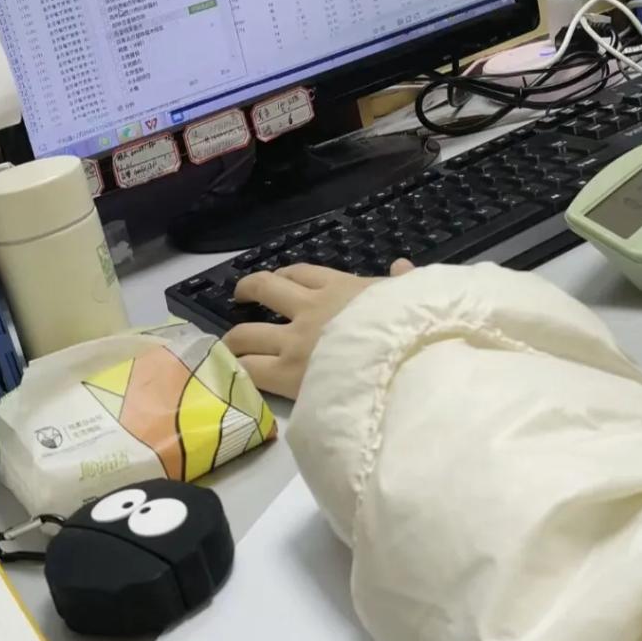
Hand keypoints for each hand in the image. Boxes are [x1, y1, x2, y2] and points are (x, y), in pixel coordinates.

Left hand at [224, 259, 414, 399]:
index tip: (278, 280)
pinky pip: (251, 369)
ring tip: (227, 344)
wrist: (406, 361)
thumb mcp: (413, 295)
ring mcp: (295, 340)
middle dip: (248, 290)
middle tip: (240, 297)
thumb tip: (402, 266)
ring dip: (233, 338)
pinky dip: (238, 370)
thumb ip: (403, 281)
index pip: (301, 272)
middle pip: (264, 289)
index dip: (284, 275)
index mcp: (340, 287)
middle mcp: (310, 308)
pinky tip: (232, 374)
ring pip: (247, 333)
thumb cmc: (414, 328)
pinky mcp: (287, 373)